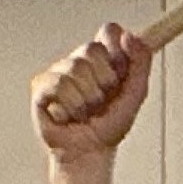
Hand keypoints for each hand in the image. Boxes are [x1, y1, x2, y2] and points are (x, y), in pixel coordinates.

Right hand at [32, 24, 152, 161]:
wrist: (89, 151)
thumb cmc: (109, 124)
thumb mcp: (136, 92)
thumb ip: (141, 61)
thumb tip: (129, 36)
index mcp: (102, 58)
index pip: (109, 31)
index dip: (116, 51)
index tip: (120, 74)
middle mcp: (79, 61)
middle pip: (91, 48)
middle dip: (103, 80)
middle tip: (101, 100)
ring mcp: (58, 72)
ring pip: (75, 67)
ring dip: (87, 98)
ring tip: (86, 111)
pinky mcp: (41, 87)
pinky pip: (59, 84)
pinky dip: (71, 105)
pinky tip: (69, 115)